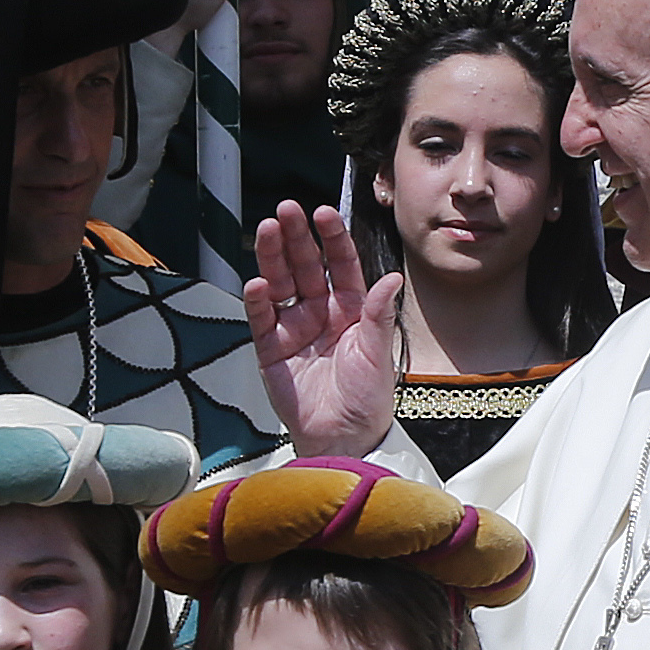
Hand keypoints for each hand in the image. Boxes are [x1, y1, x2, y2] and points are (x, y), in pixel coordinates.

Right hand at [244, 201, 401, 459]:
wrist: (344, 438)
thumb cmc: (367, 398)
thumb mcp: (378, 352)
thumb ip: (379, 313)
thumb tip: (392, 277)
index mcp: (351, 307)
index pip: (340, 263)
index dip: (331, 238)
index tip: (323, 214)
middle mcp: (321, 311)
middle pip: (305, 265)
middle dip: (296, 237)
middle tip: (286, 211)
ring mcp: (294, 327)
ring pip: (280, 283)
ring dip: (272, 257)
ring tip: (266, 231)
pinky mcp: (271, 348)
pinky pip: (262, 318)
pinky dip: (258, 301)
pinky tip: (257, 283)